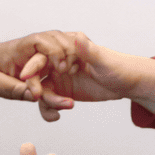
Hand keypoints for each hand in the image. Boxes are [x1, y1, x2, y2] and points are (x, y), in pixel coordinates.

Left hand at [0, 33, 76, 111]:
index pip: (38, 40)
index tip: (60, 67)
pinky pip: (56, 59)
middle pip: (55, 39)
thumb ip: (13, 89)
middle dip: (66, 52)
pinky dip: (67, 64)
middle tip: (68, 70)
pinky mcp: (39, 61)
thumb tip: (36, 97)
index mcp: (16, 49)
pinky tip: (72, 75)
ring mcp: (35, 53)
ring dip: (69, 57)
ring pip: (59, 48)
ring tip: (73, 72)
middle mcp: (29, 48)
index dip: (53, 50)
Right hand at [17, 31, 154, 120]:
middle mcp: (58, 62)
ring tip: (65, 106)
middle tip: (37, 97)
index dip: (33, 65)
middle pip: (37, 74)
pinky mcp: (62, 92)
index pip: (43, 55)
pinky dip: (49, 110)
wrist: (128, 84)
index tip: (26, 76)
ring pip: (42, 90)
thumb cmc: (118, 67)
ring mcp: (59, 78)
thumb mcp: (103, 60)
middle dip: (34, 86)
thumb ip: (88, 51)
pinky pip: (49, 102)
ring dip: (47, 101)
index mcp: (66, 49)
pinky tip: (57, 116)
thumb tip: (78, 37)